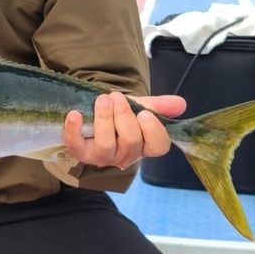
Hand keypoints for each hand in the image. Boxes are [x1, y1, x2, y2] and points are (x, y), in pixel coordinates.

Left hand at [62, 91, 186, 170]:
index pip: (158, 147)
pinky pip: (76, 145)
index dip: (153, 131)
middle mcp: (125, 155)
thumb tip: (180, 104)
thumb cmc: (118, 115)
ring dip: (104, 119)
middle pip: (132, 141)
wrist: (92, 115)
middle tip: (116, 97)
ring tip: (102, 100)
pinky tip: (74, 114)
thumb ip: (158, 106)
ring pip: (106, 144)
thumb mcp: (138, 107)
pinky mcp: (80, 153)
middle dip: (124, 116)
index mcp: (144, 145)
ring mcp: (102, 156)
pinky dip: (74, 129)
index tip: (145, 114)